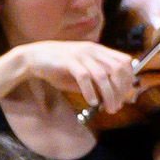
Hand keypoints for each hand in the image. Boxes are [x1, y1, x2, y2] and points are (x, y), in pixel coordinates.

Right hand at [11, 40, 136, 112]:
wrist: (32, 58)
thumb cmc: (58, 67)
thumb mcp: (81, 73)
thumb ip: (96, 82)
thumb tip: (112, 98)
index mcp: (98, 50)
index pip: (124, 62)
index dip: (128, 80)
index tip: (124, 96)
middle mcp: (92, 50)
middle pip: (117, 70)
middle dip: (120, 91)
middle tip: (116, 107)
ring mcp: (80, 54)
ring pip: (103, 75)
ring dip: (108, 95)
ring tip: (108, 109)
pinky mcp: (68, 61)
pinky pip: (84, 77)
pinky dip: (90, 91)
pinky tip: (92, 102)